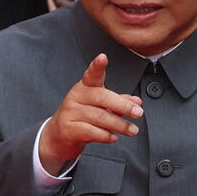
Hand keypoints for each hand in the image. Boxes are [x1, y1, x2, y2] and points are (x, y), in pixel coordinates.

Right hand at [38, 53, 142, 174]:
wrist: (58, 136)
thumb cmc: (81, 117)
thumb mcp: (99, 106)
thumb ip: (118, 102)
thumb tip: (137, 102)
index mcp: (85, 87)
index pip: (91, 74)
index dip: (97, 66)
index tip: (102, 58)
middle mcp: (76, 97)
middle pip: (101, 98)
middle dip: (123, 105)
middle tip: (138, 112)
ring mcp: (70, 112)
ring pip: (99, 117)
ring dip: (119, 124)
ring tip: (132, 130)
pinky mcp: (68, 129)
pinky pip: (90, 131)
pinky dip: (105, 135)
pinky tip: (113, 137)